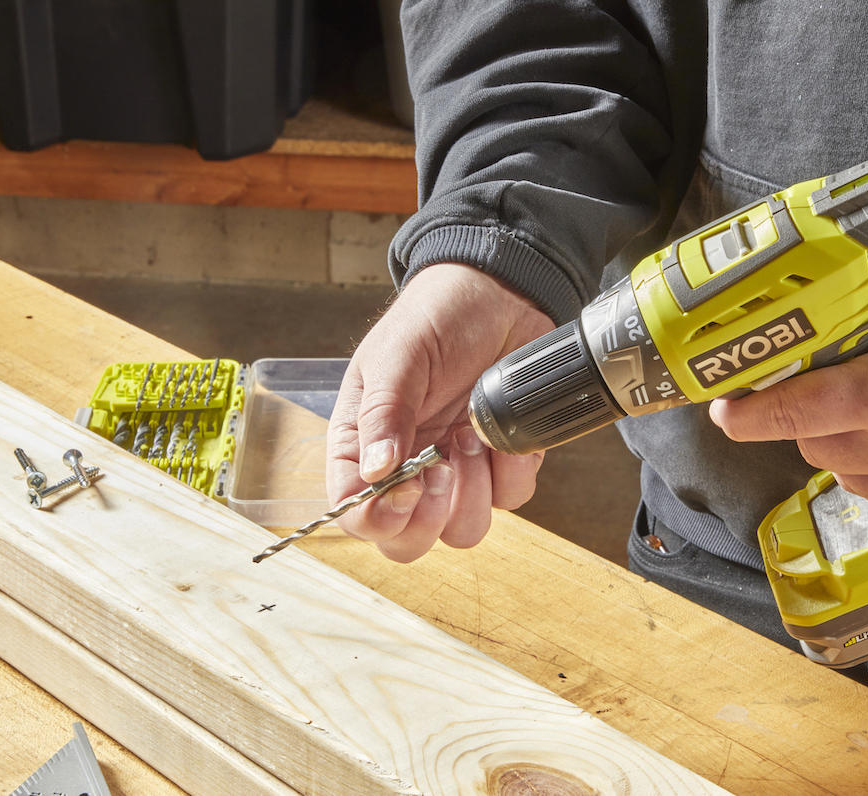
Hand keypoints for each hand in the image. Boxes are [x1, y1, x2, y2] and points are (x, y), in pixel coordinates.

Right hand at [325, 263, 555, 561]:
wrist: (499, 293)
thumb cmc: (437, 315)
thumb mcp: (399, 355)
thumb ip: (384, 413)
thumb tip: (374, 472)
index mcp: (363, 445)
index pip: (355, 512)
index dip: (379, 517)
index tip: (408, 487)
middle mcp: (407, 468)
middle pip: (407, 541)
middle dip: (429, 518)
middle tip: (444, 467)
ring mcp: (456, 470)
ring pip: (463, 531)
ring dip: (473, 494)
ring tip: (472, 436)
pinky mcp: (500, 463)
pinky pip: (510, 499)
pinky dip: (511, 472)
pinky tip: (500, 433)